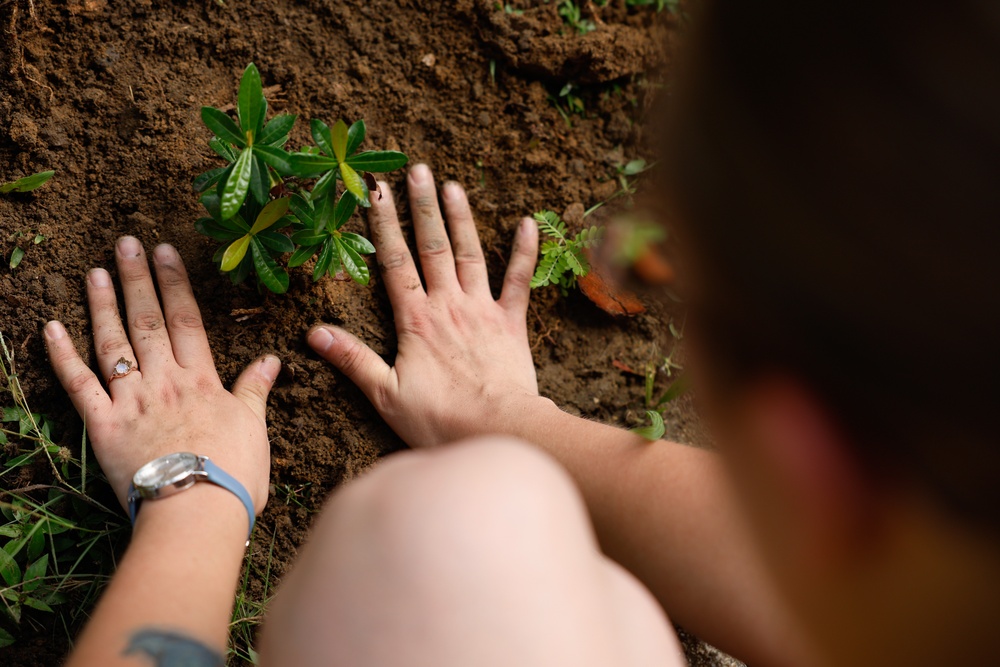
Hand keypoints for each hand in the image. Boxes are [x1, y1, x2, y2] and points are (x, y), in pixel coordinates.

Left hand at [44, 237, 279, 513]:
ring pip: (113, 343)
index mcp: (202, 380)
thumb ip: (255, 390)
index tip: (166, 251)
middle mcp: (164, 381)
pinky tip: (50, 327)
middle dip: (137, 279)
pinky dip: (62, 356)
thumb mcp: (255, 428)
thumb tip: (271, 359)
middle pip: (147, 321)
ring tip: (94, 272)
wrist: (198, 510)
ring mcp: (131, 401)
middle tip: (126, 243)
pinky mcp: (103, 427)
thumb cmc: (234, 473)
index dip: (176, 283)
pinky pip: (78, 386)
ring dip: (102, 305)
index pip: (187, 320)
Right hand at [308, 164, 542, 447]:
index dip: (383, 226)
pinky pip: (518, 282)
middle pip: (432, 247)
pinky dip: (523, 252)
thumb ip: (353, 360)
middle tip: (417, 168)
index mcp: (415, 321)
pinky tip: (527, 223)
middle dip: (422, 207)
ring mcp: (482, 311)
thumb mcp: (386, 395)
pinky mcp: (511, 324)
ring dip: (461, 219)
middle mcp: (448, 305)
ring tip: (452, 185)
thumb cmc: (440, 419)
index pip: (394, 263)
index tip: (377, 191)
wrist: (499, 429)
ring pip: (471, 254)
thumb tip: (314, 333)